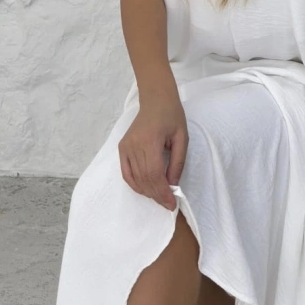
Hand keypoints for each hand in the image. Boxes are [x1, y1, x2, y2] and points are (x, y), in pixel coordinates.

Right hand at [118, 91, 188, 210]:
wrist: (156, 100)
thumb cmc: (172, 116)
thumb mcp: (182, 138)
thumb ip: (177, 163)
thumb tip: (172, 185)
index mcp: (151, 140)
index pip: (154, 173)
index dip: (162, 192)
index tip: (172, 203)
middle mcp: (134, 144)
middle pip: (144, 178)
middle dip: (157, 195)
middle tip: (168, 204)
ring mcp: (126, 146)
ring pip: (135, 178)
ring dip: (147, 192)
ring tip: (160, 198)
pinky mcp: (122, 148)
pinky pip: (126, 173)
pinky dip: (135, 185)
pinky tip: (145, 190)